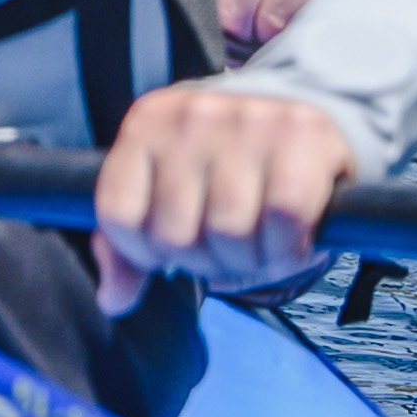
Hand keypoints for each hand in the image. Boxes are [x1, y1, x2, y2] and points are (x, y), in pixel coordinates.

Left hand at [90, 78, 351, 304]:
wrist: (297, 125)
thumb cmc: (221, 169)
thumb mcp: (166, 194)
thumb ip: (129, 246)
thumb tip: (114, 300)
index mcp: (144, 125)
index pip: (119, 214)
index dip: (145, 253)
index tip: (173, 251)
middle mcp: (189, 116)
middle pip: (177, 233)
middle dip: (205, 262)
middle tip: (226, 251)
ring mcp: (246, 119)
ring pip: (230, 230)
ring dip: (249, 260)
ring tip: (259, 249)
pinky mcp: (302, 131)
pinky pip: (285, 216)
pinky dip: (288, 246)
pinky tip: (290, 242)